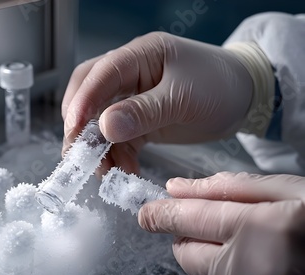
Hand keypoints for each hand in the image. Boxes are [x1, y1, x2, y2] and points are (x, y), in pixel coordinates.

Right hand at [62, 32, 253, 175]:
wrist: (245, 100)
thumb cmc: (220, 87)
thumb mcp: (182, 99)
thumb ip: (143, 112)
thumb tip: (104, 127)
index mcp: (140, 56)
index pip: (99, 74)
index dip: (82, 102)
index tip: (74, 132)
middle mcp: (130, 74)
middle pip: (89, 96)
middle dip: (80, 127)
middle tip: (78, 155)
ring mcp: (132, 98)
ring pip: (100, 122)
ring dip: (98, 148)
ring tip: (105, 172)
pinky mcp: (139, 120)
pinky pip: (119, 139)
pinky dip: (117, 157)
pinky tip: (124, 171)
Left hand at [138, 172, 304, 274]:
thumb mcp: (295, 193)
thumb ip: (234, 188)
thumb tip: (179, 188)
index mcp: (254, 228)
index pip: (182, 218)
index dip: (158, 213)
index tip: (147, 211)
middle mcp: (242, 269)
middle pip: (183, 251)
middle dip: (185, 235)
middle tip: (210, 224)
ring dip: (201, 259)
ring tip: (237, 247)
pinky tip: (249, 271)